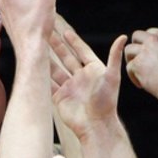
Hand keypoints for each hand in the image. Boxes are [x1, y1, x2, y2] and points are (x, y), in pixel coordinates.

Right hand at [49, 21, 126, 140]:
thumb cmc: (106, 102)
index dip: (73, 41)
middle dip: (57, 45)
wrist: (95, 126)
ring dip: (47, 58)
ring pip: (55, 69)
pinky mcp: (60, 97)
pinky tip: (34, 67)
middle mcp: (81, 77)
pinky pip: (49, 84)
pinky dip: (42, 76)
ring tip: (37, 47)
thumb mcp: (111, 76)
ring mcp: (69, 87)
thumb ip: (114, 56)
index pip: (82, 51)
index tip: (65, 31)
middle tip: (46, 33)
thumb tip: (123, 37)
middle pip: (66, 57)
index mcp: (94, 71)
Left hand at [123, 28, 157, 102]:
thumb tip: (157, 49)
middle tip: (139, 61)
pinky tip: (142, 85)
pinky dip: (134, 77)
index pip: (149, 32)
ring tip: (139, 73)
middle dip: (136, 47)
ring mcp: (144, 51)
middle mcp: (154, 40)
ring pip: (128, 50)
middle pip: (136, 36)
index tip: (147, 53)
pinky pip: (129, 67)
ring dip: (132, 61)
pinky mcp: (137, 63)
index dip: (146, 43)